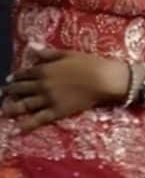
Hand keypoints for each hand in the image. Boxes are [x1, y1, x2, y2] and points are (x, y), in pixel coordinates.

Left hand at [1, 44, 128, 132]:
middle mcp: (41, 85)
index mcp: (44, 70)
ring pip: (24, 105)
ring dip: (11, 108)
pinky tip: (18, 129)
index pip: (25, 73)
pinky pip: (38, 120)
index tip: (10, 79)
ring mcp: (48, 100)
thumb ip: (48, 53)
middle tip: (4, 94)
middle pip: (21, 89)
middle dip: (10, 92)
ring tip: (4, 111)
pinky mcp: (56, 111)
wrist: (103, 79)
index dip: (16, 76)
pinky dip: (27, 125)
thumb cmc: (89, 63)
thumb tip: (32, 49)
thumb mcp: (68, 54)